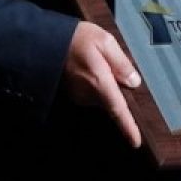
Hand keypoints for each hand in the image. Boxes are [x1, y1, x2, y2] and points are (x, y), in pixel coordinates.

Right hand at [63, 21, 142, 147]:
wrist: (44, 41)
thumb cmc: (76, 38)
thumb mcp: (104, 41)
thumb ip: (121, 62)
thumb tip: (134, 82)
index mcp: (99, 82)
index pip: (117, 109)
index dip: (127, 127)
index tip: (136, 143)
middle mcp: (88, 94)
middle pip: (112, 102)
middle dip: (119, 92)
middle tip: (116, 69)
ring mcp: (79, 96)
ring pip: (103, 97)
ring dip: (107, 87)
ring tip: (102, 62)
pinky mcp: (72, 94)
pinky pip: (92, 93)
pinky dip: (98, 85)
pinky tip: (93, 67)